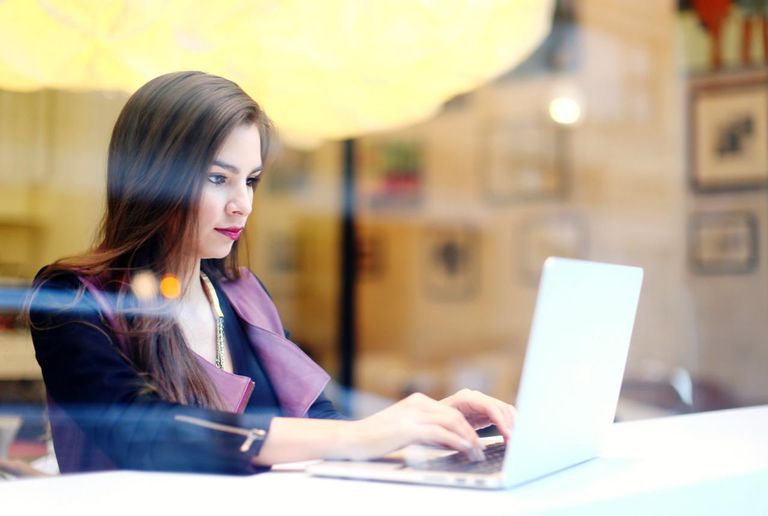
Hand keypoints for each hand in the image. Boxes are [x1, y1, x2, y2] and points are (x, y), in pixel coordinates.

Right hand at [333, 392, 485, 460]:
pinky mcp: (407, 428)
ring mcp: (412, 414)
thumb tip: (449, 441)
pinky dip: (455, 441)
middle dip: (472, 434)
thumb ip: (425, 428)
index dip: (468, 428)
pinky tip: (463, 450)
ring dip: (468, 439)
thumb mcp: (405, 427)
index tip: (477, 443)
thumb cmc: (377, 437)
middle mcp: (417, 404)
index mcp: (418, 401)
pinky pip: (439, 433)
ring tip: (476, 454)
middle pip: (455, 415)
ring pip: (451, 422)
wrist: (351, 438)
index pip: (452, 412)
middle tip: (481, 451)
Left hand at [440, 389, 516, 440]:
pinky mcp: (484, 412)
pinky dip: (508, 426)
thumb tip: (476, 446)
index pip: (490, 407)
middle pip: (501, 408)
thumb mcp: (445, 430)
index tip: (509, 435)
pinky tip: (510, 438)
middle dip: (510, 424)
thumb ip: (461, 435)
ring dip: (512, 426)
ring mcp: (481, 403)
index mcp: (465, 399)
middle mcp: (475, 398)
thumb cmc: (434, 424)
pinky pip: (501, 416)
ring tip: (514, 442)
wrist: (429, 420)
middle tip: (515, 442)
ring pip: (504, 411)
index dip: (501, 421)